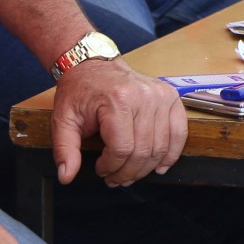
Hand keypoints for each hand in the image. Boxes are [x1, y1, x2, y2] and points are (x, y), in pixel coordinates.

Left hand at [51, 57, 188, 188]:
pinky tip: (160, 165)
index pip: (122, 149)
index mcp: (117, 100)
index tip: (101, 170)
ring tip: (131, 173)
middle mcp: (143, 97)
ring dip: (146, 168)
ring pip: (160, 147)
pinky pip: (180, 131)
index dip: (111, 167)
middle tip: (115, 178)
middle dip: (128, 172)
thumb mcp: (63, 119)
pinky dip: (172, 153)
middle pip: (143, 151)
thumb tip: (66, 176)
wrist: (94, 65)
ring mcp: (160, 96)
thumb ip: (64, 150)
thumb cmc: (79, 92)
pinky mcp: (170, 96)